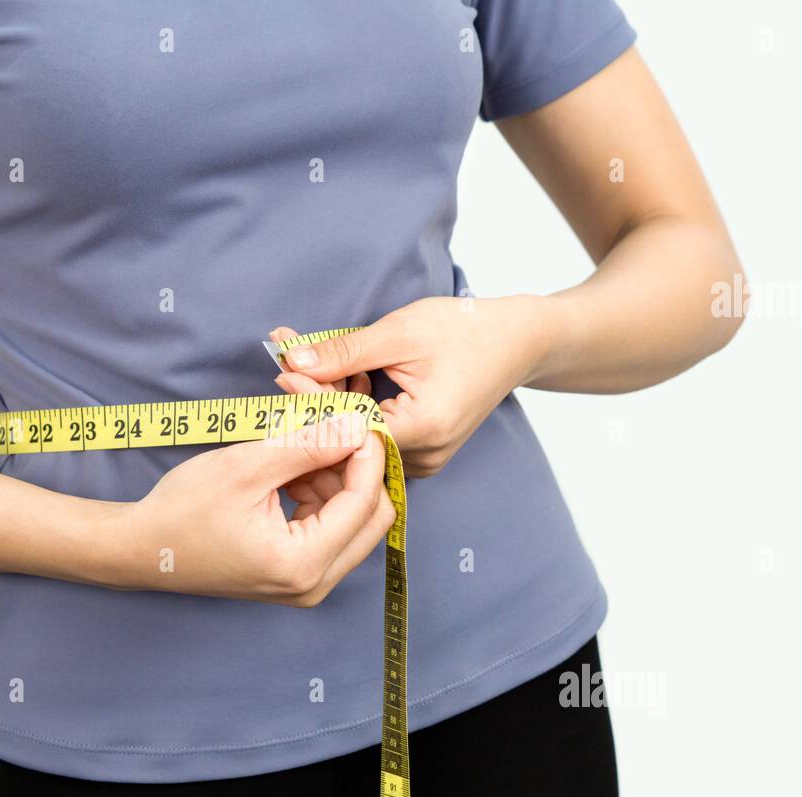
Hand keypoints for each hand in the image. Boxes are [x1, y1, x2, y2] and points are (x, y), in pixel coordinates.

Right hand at [120, 413, 395, 605]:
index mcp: (303, 563)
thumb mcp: (247, 466)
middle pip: (372, 518)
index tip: (357, 415)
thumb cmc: (183, 509)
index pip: (363, 503)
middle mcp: (314, 584)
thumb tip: (358, 425)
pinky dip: (321, 495)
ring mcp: (308, 585)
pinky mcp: (298, 576)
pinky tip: (292, 472)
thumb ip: (309, 445)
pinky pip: (331, 529)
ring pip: (354, 521)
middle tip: (332, 430)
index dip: (367, 453)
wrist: (142, 548)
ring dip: (337, 479)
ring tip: (300, 449)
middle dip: (357, 469)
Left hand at [270, 296, 543, 476]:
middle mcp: (425, 456)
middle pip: (350, 439)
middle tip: (286, 367)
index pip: (348, 426)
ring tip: (319, 369)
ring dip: (336, 407)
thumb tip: (292, 360)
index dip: (312, 400)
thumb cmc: (466, 330)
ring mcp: (426, 461)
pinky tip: (348, 384)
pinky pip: (377, 440)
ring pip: (360, 442)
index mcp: (423, 429)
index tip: (283, 371)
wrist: (518, 341)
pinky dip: (357, 414)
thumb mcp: (400, 332)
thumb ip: (344, 352)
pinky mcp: (424, 454)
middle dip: (317, 401)